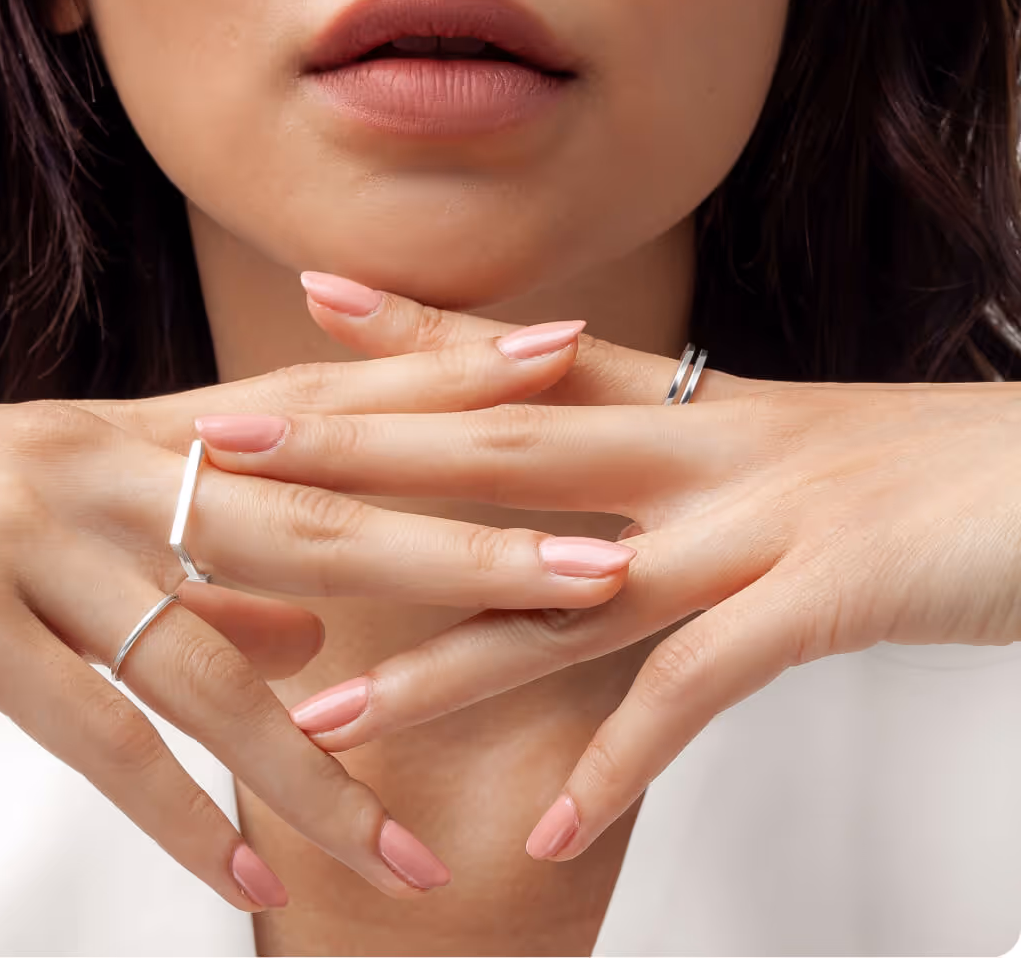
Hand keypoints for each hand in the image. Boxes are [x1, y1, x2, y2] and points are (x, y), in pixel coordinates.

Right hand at [0, 329, 637, 908]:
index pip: (327, 396)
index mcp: (145, 433)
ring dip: (325, 774)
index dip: (446, 376)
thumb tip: (316, 639)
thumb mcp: (79, 522)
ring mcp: (35, 534)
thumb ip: (206, 579)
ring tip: (419, 865)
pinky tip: (252, 890)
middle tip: (597, 576)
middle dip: (465, 552)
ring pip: (216, 661)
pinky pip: (96, 731)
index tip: (563, 356)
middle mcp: (108, 463)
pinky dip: (177, 817)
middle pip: (321, 514)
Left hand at [196, 271, 1020, 862]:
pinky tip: (547, 833)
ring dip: (439, 658)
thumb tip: (585, 505)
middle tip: (228, 458)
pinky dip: (618, 763)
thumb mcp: (778, 451)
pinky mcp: (820, 595)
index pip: (519, 362)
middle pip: (495, 448)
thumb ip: (675, 464)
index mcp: (688, 409)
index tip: (305, 314)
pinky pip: (693, 690)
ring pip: (562, 587)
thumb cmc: (920, 476)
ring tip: (326, 712)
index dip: (407, 337)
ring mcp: (754, 518)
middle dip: (357, 455)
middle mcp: (699, 448)